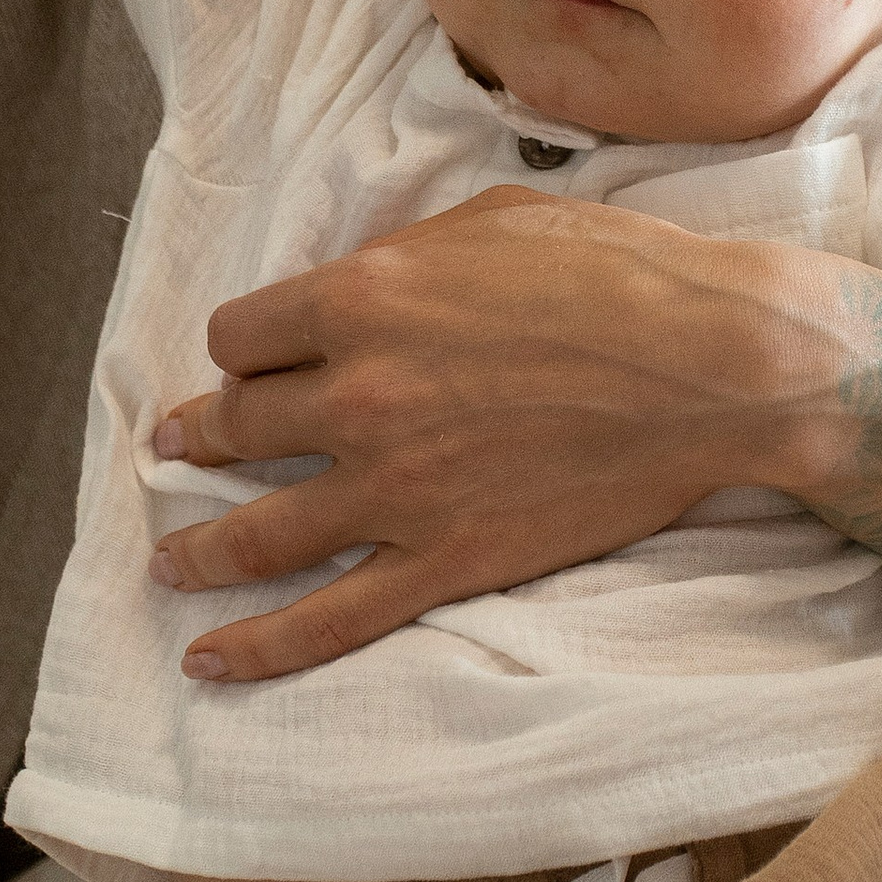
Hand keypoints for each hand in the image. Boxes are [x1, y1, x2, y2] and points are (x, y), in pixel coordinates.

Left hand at [149, 193, 863, 678]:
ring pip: (258, 530)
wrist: (711, 363)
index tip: (250, 362)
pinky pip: (329, 617)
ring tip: (170, 561)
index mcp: (362, 300)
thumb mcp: (493, 222)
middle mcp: (358, 394)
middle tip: (177, 449)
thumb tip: (364, 281)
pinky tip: (210, 659)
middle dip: (198, 437)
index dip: (242, 350)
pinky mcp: (445, 558)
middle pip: (235, 425)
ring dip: (198, 549)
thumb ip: (404, 254)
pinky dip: (261, 647)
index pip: (241, 336)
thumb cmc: (618, 272)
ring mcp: (396, 488)